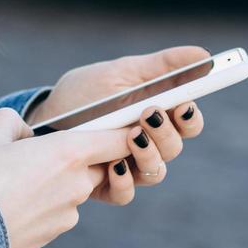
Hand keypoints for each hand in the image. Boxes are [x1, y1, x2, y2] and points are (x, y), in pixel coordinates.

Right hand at [0, 108, 131, 247]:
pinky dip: (47, 204)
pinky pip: (61, 210)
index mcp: (68, 152)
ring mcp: (70, 212)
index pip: (119, 140)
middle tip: (46, 154)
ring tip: (20, 182)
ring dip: (59, 182)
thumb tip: (23, 130)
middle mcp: (78, 183)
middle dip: (82, 157)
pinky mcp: (56, 232)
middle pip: (100, 165)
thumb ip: (12, 121)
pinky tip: (17, 204)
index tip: (123, 129)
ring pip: (76, 188)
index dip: (125, 133)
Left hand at [25, 45, 210, 205]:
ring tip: (131, 135)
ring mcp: (128, 165)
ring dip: (149, 155)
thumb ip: (163, 66)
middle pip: (175, 148)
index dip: (191, 117)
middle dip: (166, 132)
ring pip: (156, 172)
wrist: (44, 116)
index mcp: (156, 114)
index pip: (188, 122)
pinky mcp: (106, 185)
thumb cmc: (85, 92)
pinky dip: (123, 181)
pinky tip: (113, 164)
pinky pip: (125, 193)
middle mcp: (147, 143)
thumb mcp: (121, 72)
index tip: (184, 105)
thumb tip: (204, 54)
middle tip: (150, 113)